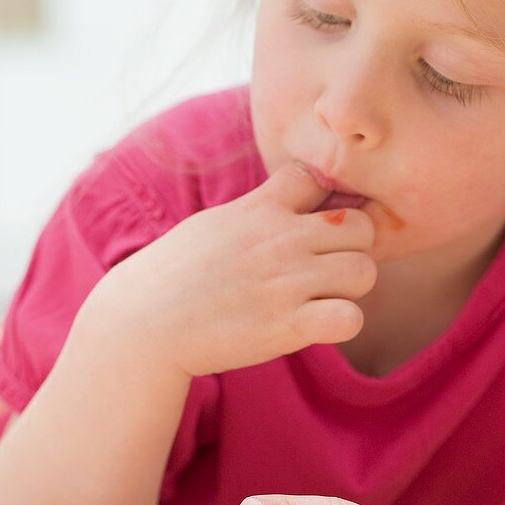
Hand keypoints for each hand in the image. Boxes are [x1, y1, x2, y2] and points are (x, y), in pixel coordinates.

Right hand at [89, 162, 376, 376]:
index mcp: (259, 209)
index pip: (318, 177)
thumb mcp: (210, 226)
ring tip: (315, 301)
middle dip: (349, 250)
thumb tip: (281, 200)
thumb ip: (253, 211)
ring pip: (364, 272)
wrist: (141, 324)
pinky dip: (341, 324)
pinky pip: (351, 318)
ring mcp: (286, 281)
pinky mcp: (288, 325)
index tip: (308, 227)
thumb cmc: (169, 277)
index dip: (325, 201)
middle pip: (361, 227)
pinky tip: (314, 327)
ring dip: (347, 290)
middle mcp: (280, 239)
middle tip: (321, 273)